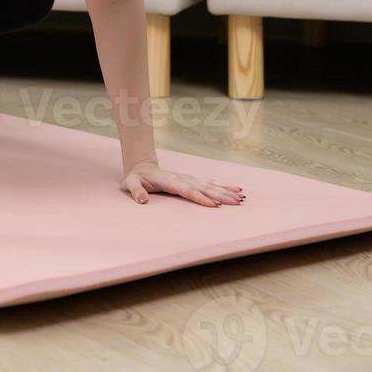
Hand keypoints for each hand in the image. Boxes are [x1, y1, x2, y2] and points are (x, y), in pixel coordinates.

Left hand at [122, 160, 243, 207]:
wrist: (142, 167)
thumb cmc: (135, 178)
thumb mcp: (130, 184)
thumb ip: (135, 191)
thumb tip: (142, 200)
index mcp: (169, 181)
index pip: (187, 190)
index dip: (200, 197)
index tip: (214, 205)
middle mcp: (182, 178)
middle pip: (204, 188)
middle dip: (221, 195)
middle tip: (236, 202)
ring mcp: (188, 178)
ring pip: (210, 185)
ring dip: (226, 191)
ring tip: (241, 197)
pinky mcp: (192, 180)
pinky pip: (210, 183)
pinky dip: (223, 186)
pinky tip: (236, 190)